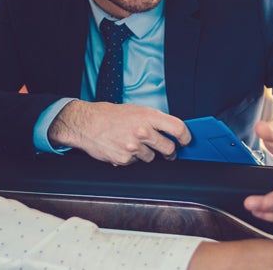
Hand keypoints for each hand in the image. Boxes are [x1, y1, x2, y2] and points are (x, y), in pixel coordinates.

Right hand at [48, 101, 190, 165]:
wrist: (87, 124)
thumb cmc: (110, 115)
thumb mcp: (136, 110)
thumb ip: (153, 119)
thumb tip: (170, 130)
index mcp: (148, 116)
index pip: (177, 128)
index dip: (185, 137)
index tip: (185, 141)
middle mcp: (142, 131)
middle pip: (169, 148)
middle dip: (169, 151)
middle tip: (166, 151)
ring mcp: (133, 147)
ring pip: (152, 157)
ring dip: (147, 153)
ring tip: (133, 143)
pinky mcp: (124, 159)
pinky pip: (136, 162)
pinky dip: (132, 158)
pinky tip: (122, 148)